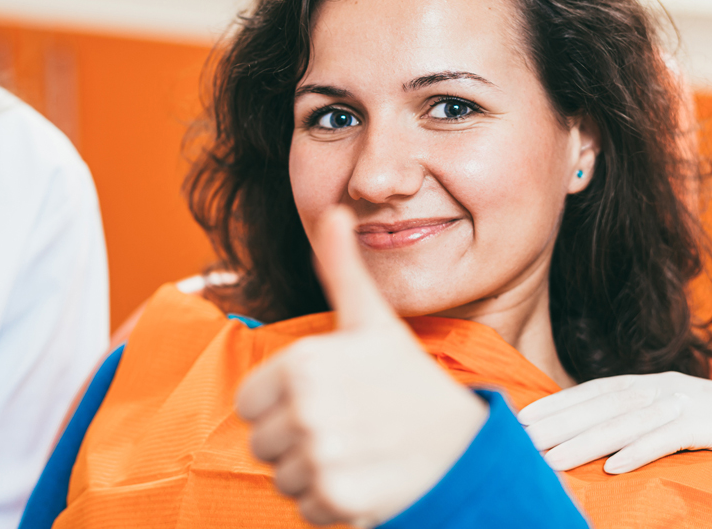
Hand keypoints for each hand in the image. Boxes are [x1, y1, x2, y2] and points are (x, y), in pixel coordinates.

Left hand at [235, 206, 488, 526]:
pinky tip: (365, 480)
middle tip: (344, 427)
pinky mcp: (335, 499)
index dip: (280, 404)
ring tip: (356, 452)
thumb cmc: (409, 380)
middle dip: (295, 441)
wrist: (463, 446)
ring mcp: (319, 455)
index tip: (324, 399)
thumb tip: (334, 211)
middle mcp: (304, 408)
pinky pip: (303, 509)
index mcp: (301, 362)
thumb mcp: (372, 319)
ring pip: (280, 478)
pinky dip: (330, 504)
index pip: (248, 403)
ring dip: (312, 473)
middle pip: (262, 443)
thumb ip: (341, 268)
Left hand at [516, 371, 711, 492]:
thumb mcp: (683, 423)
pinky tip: (613, 468)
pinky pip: (672, 438)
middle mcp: (666, 388)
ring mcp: (691, 404)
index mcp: (654, 385)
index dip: (556, 405)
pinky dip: (641, 451)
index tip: (521, 420)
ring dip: (585, 441)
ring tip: (550, 458)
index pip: (593, 393)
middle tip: (520, 440)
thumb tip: (600, 442)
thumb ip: (645, 424)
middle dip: (557, 423)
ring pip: (626, 421)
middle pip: (600, 406)